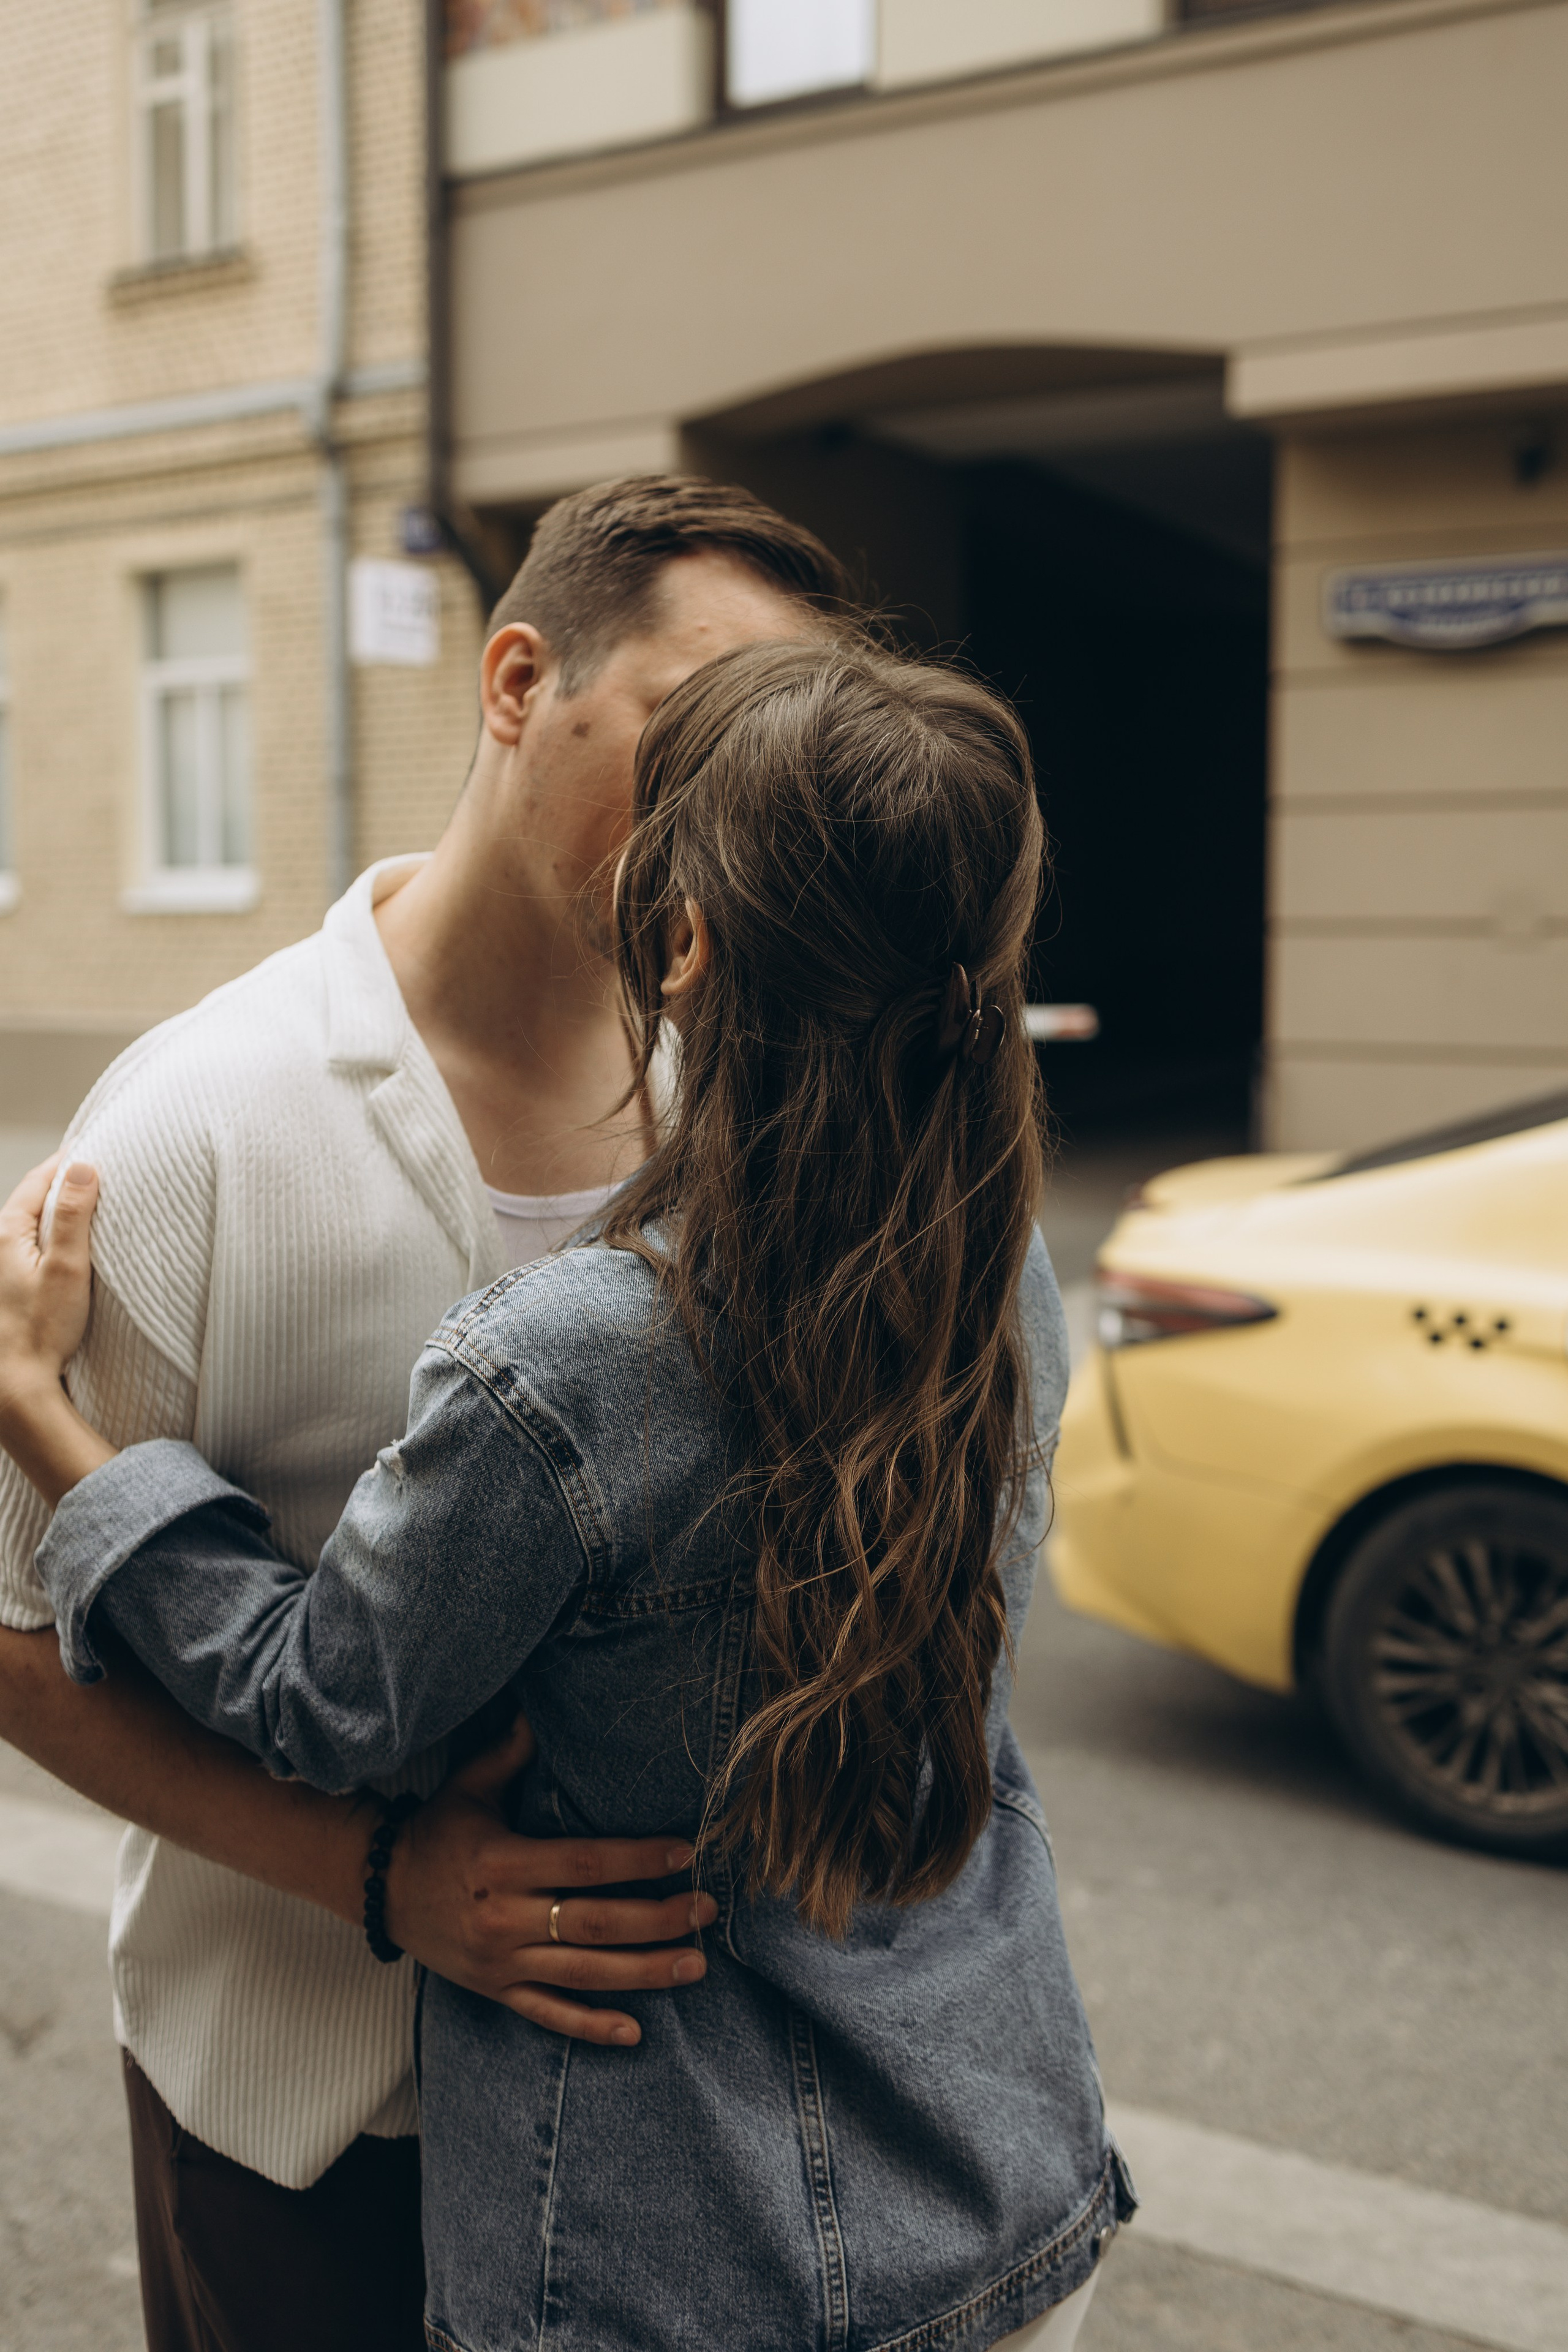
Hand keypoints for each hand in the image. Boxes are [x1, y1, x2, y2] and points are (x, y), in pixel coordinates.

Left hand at [0, 1157, 98, 1431]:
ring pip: (33, 1224)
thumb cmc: (41, 1329)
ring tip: (90, 1205)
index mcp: (7, 1232)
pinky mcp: (12, 1286)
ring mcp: (4, 1267)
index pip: (38, 1180)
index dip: (67, 1161)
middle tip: (98, 1171)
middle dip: (63, 1183)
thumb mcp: (66, 1267)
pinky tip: (72, 1248)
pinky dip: (54, 1237)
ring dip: (59, 1211)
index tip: (94, 1149)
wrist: (17, 1382)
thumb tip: (82, 1166)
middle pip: (33, 1199)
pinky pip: (34, 1247)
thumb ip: (72, 1216)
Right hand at [383, 1717, 716, 2046]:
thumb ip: (512, 1751)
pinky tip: (634, 2032)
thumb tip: (542, 1704)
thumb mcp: (470, 1785)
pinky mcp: (496, 1990)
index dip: (637, 1859)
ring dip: (644, 1973)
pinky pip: (548, 2014)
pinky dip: (590, 2027)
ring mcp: (500, 1960)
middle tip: (706, 1910)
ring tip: (696, 1965)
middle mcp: (504, 1916)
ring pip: (584, 1974)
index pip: (584, 1864)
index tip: (685, 1854)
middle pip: (595, 1923)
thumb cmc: (437, 1831)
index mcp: (503, 1862)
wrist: (380, 1888)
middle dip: (657, 1919)